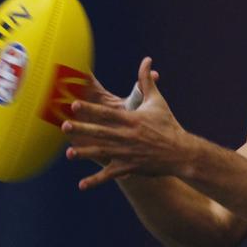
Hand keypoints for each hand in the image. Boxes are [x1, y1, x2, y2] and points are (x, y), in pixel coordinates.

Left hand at [62, 57, 187, 189]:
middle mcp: (127, 137)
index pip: (107, 114)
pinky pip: (110, 175)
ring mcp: (127, 153)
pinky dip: (96, 180)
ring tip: (69, 153)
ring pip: (103, 153)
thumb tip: (146, 61)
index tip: (74, 104)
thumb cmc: (168, 125)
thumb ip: (147, 81)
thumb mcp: (157, 101)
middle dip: (83, 130)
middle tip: (65, 126)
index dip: (90, 109)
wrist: (181, 152)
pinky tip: (82, 185)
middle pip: (101, 133)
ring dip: (85, 154)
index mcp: (132, 120)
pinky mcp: (130, 167)